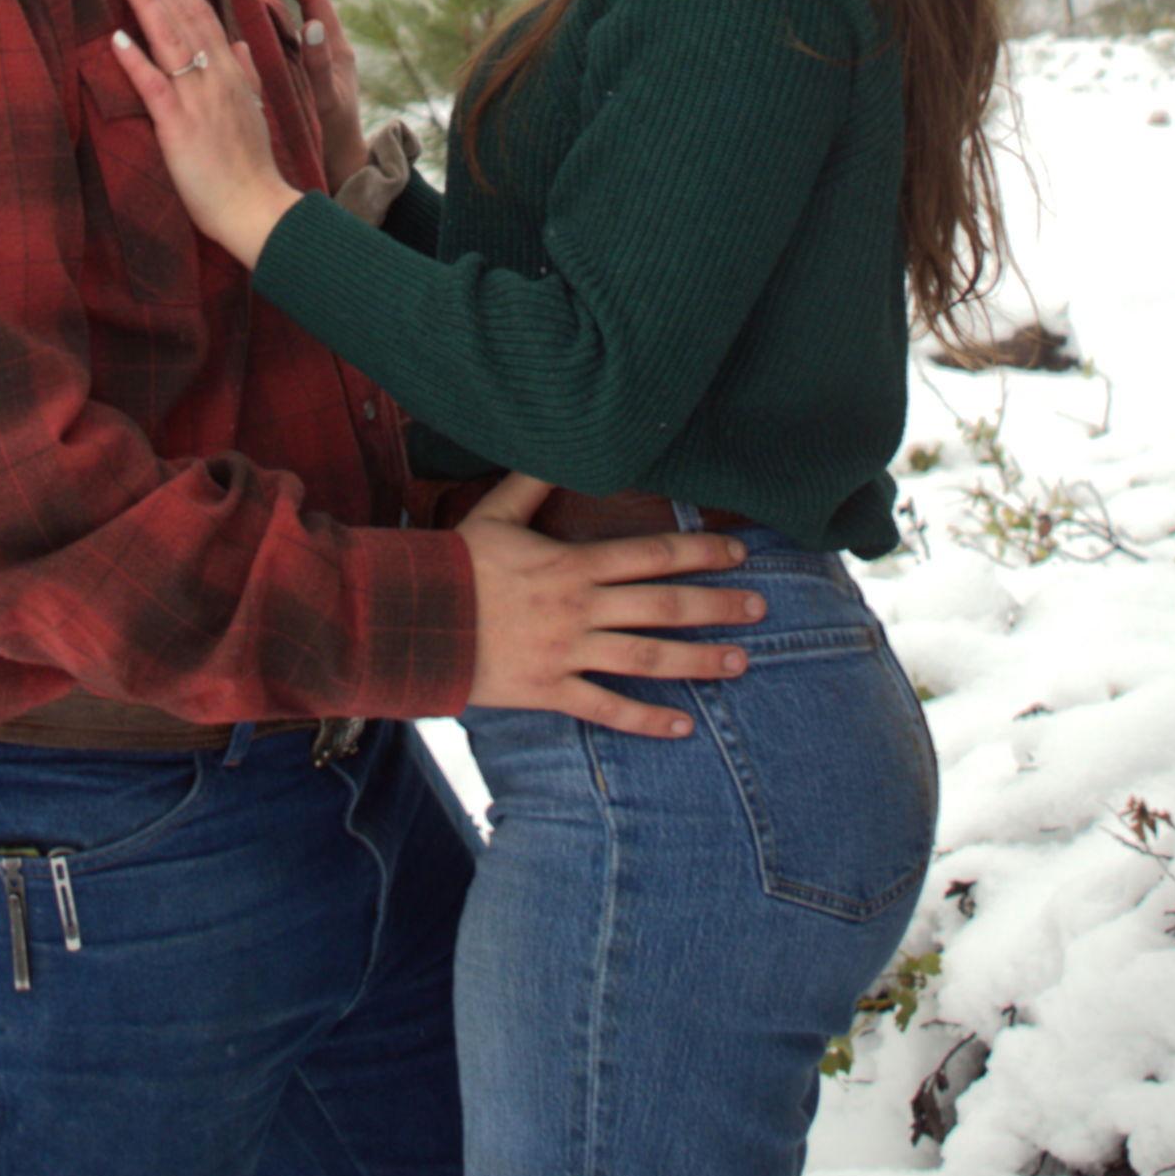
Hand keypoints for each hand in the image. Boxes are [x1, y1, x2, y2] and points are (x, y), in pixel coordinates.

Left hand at [110, 0, 303, 267]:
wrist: (256, 207)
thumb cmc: (251, 167)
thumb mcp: (254, 111)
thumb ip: (247, 74)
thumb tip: (239, 43)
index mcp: (233, 73)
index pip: (204, 16)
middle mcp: (217, 78)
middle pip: (185, 17)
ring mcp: (198, 100)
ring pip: (170, 40)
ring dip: (146, 2)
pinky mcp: (179, 126)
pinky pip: (154, 86)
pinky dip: (135, 60)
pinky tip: (115, 37)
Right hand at [269, 0, 366, 188]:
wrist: (342, 170)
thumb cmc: (335, 141)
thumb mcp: (327, 103)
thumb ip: (319, 67)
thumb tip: (309, 24)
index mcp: (337, 52)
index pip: (316, 1)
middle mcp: (328, 51)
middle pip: (305, 4)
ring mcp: (316, 64)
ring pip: (293, 21)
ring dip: (274, 0)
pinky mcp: (305, 77)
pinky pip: (286, 42)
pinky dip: (269, 26)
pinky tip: (246, 22)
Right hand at [457, 473, 765, 738]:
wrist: (413, 619)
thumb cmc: (455, 564)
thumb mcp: (495, 514)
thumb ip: (532, 482)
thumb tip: (561, 449)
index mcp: (572, 564)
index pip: (651, 554)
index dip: (699, 551)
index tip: (737, 552)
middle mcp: (579, 608)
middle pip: (663, 606)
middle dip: (716, 605)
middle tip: (760, 608)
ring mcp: (567, 652)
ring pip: (647, 658)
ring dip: (698, 660)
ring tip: (740, 662)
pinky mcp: (549, 689)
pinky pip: (605, 708)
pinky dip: (645, 719)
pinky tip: (682, 727)